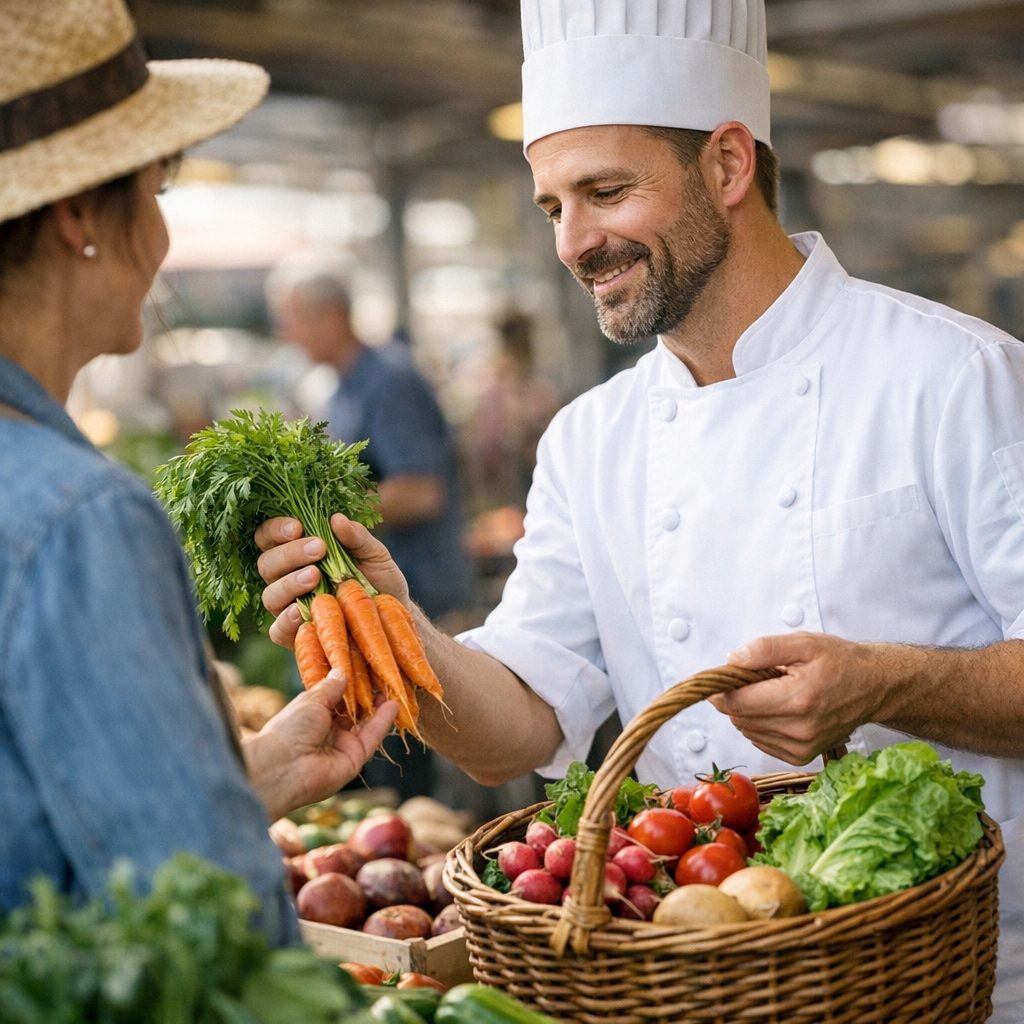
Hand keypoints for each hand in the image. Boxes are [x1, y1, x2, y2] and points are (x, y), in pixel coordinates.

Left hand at [242, 669, 398, 820]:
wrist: (283, 767)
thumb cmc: (291, 728)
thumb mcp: (312, 700)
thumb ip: (331, 687)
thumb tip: (341, 671)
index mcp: (312, 716)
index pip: (336, 698)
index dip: (350, 685)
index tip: (364, 669)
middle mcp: (327, 731)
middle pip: (352, 712)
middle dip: (367, 696)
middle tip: (382, 678)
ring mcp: (341, 746)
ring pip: (365, 724)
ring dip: (378, 707)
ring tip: (391, 689)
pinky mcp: (354, 759)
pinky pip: (372, 738)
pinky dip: (383, 722)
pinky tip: (393, 705)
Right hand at [254, 513, 409, 648]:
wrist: (394, 618)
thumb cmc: (380, 580)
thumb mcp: (375, 555)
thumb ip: (357, 537)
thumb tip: (337, 519)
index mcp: (297, 553)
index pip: (269, 537)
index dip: (275, 529)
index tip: (297, 527)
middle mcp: (287, 579)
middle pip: (266, 564)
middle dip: (289, 554)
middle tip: (318, 549)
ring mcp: (289, 608)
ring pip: (270, 594)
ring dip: (289, 583)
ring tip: (315, 576)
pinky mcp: (296, 636)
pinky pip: (277, 631)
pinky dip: (285, 621)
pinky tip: (301, 612)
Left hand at [709, 631, 889, 763]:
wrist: (874, 686)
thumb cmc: (841, 662)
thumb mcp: (803, 643)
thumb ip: (764, 649)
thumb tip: (732, 660)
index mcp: (797, 699)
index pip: (737, 703)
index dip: (722, 689)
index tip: (723, 677)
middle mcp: (799, 729)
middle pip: (739, 718)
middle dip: (738, 697)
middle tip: (755, 678)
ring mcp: (802, 746)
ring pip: (748, 730)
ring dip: (750, 711)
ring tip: (773, 692)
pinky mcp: (802, 756)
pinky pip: (761, 741)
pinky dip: (761, 724)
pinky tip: (779, 708)